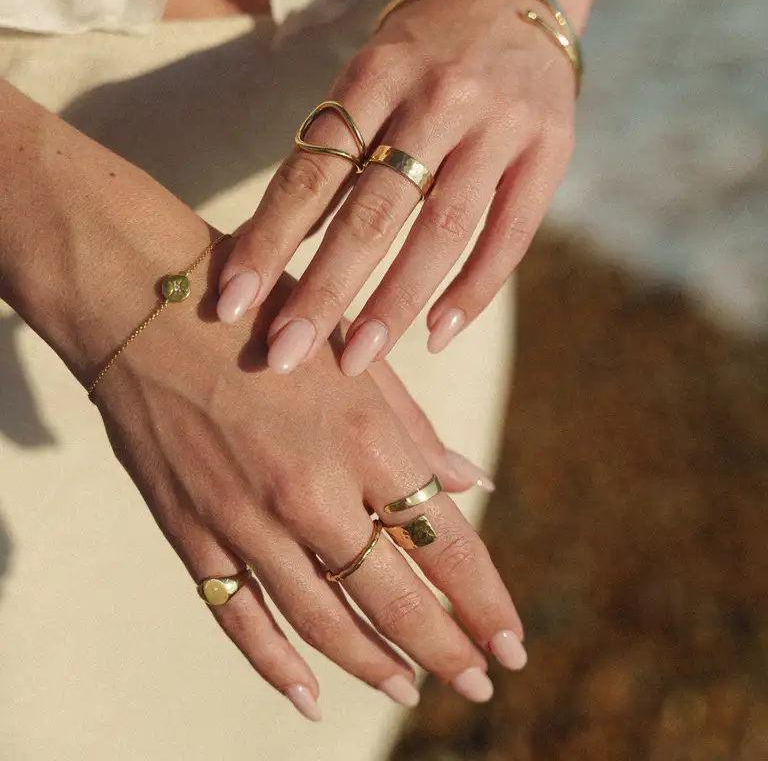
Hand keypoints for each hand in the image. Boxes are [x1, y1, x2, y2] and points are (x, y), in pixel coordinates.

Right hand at [97, 258, 525, 719]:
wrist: (146, 305)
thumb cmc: (266, 318)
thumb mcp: (354, 356)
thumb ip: (414, 428)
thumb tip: (473, 484)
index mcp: (364, 439)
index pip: (444, 545)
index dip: (484, 603)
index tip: (511, 647)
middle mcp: (311, 491)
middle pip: (393, 598)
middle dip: (445, 650)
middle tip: (477, 686)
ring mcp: (247, 520)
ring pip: (324, 622)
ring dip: (374, 665)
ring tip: (410, 691)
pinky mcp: (193, 533)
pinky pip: (240, 618)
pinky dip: (275, 665)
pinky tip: (308, 697)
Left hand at [217, 0, 575, 373]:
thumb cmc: (422, 51)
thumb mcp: (367, 77)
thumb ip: (331, 152)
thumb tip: (276, 246)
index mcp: (375, 74)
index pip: (312, 170)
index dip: (269, 239)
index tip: (234, 302)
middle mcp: (438, 98)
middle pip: (373, 211)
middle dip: (324, 291)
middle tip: (283, 357)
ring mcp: (500, 125)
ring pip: (441, 231)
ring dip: (395, 304)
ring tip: (356, 359)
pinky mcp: (549, 151)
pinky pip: (510, 235)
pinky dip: (472, 290)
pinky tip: (436, 335)